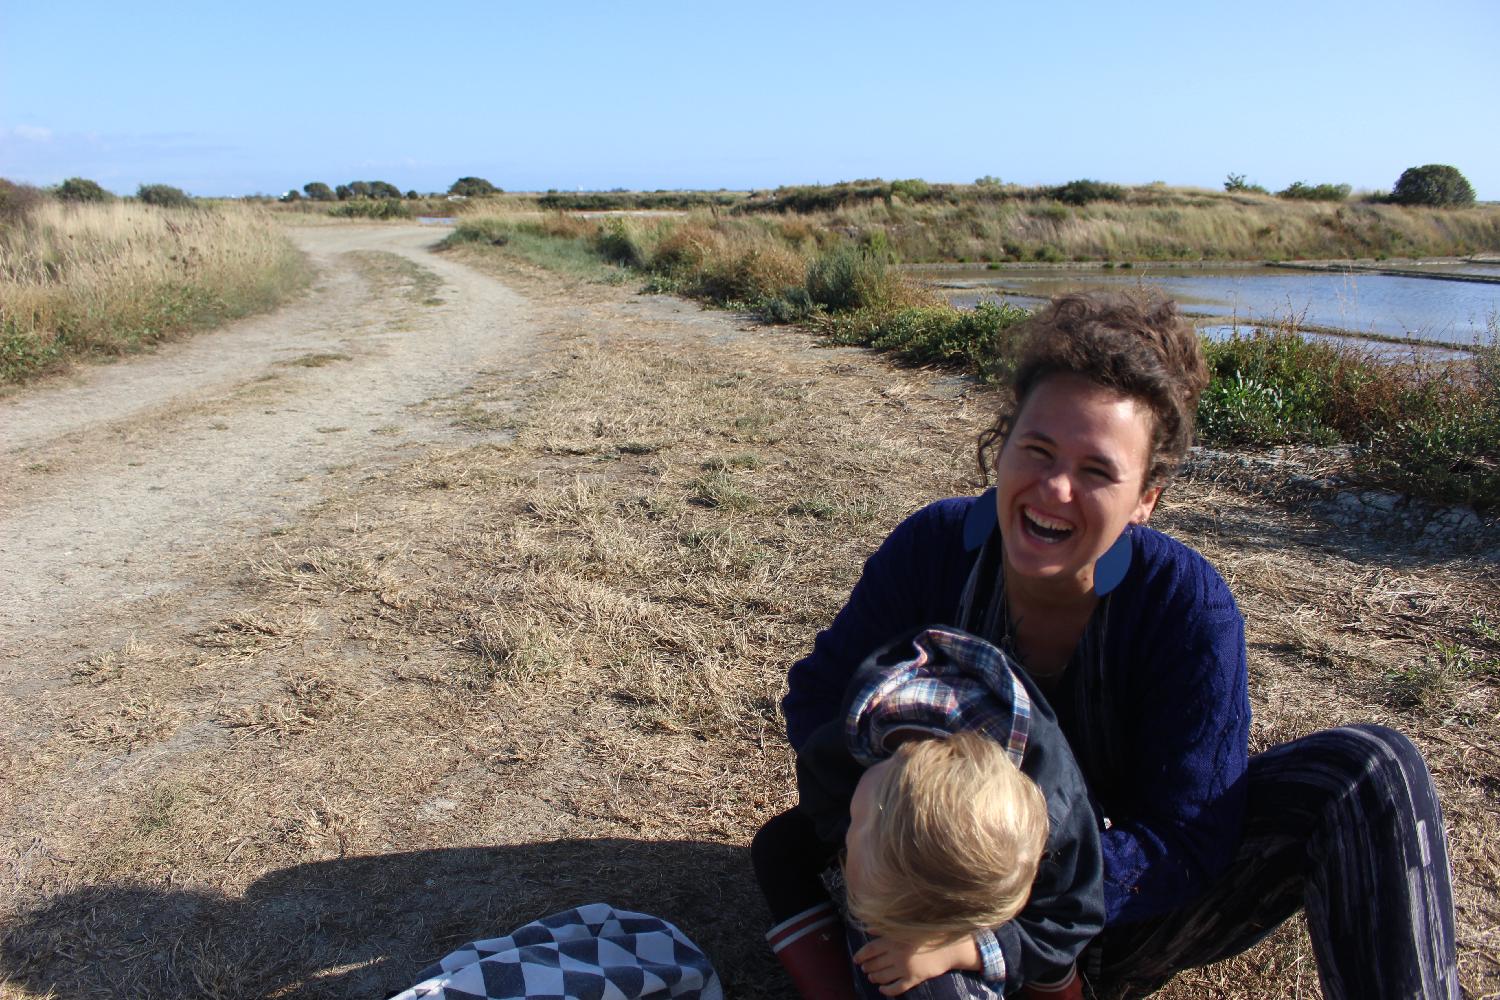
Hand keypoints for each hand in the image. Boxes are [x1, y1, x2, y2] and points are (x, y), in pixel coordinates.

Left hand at [853, 934, 980, 996]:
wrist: (949, 946)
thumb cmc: (927, 934)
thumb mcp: (906, 927)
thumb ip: (886, 929)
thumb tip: (868, 929)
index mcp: (893, 940)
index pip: (870, 949)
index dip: (860, 955)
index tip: (856, 959)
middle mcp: (897, 954)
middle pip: (874, 964)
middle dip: (867, 967)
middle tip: (864, 968)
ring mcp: (905, 968)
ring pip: (883, 977)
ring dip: (874, 978)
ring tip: (871, 977)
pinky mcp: (914, 978)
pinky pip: (896, 988)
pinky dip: (887, 990)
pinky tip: (883, 989)